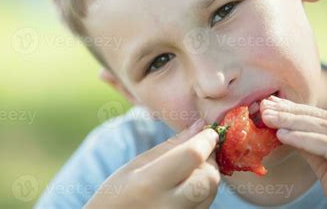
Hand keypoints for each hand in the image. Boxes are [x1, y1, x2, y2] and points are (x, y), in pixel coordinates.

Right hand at [85, 119, 219, 208]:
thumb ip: (170, 146)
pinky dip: (202, 193)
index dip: (206, 140)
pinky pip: (204, 206)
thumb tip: (200, 126)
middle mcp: (168, 207)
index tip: (210, 131)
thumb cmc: (116, 196)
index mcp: (150, 184)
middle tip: (198, 152)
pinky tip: (184, 188)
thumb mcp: (135, 166)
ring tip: (186, 172)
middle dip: (209, 160)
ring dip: (206, 177)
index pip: (192, 156)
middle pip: (210, 178)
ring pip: (211, 193)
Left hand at [261, 96, 326, 208]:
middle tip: (265, 107)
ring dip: (292, 121)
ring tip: (268, 118)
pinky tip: (283, 135)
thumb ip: (311, 147)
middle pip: (322, 119)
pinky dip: (304, 139)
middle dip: (290, 112)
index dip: (296, 110)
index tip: (272, 105)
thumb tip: (286, 130)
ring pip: (323, 128)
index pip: (324, 117)